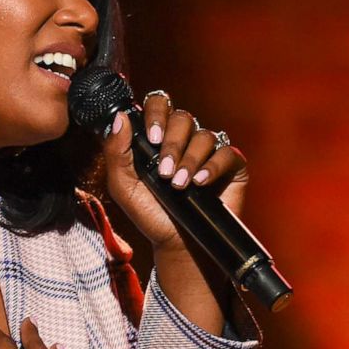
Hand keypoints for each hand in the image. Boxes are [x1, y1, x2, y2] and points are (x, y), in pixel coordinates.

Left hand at [99, 89, 248, 253]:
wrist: (176, 243)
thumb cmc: (150, 214)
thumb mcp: (123, 186)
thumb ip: (116, 152)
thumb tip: (121, 117)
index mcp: (159, 137)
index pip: (160, 105)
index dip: (156, 114)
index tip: (151, 138)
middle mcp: (185, 139)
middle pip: (183, 118)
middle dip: (172, 143)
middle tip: (163, 171)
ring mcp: (209, 151)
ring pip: (204, 136)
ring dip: (189, 160)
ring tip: (179, 185)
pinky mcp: (231, 166)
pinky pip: (227, 153)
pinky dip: (212, 167)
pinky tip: (200, 184)